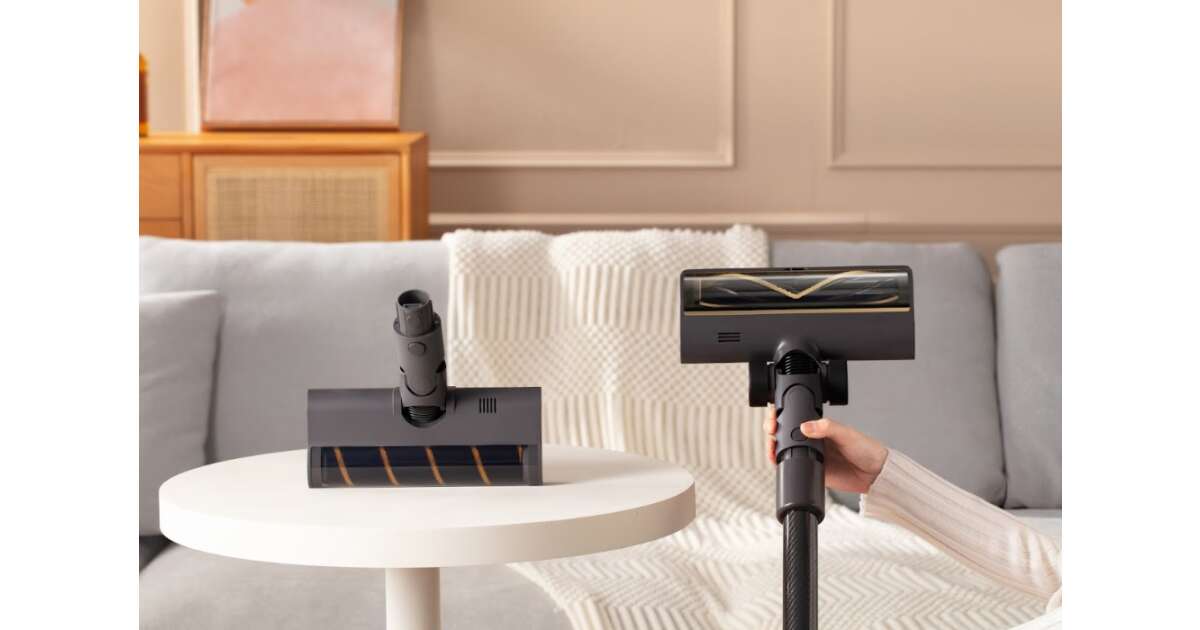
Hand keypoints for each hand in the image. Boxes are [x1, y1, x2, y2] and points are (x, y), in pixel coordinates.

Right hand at [762, 408, 887, 493]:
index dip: (781, 416)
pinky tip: (778, 462)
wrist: (875, 474)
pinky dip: (782, 466)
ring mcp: (812, 456)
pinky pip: (793, 468)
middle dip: (772, 431)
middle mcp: (813, 440)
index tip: (774, 417)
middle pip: (785, 434)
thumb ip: (826, 428)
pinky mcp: (813, 471)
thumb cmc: (866, 449)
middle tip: (770, 431)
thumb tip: (805, 425)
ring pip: (785, 451)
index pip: (795, 418)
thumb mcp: (846, 433)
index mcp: (820, 428)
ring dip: (774, 449)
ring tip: (771, 448)